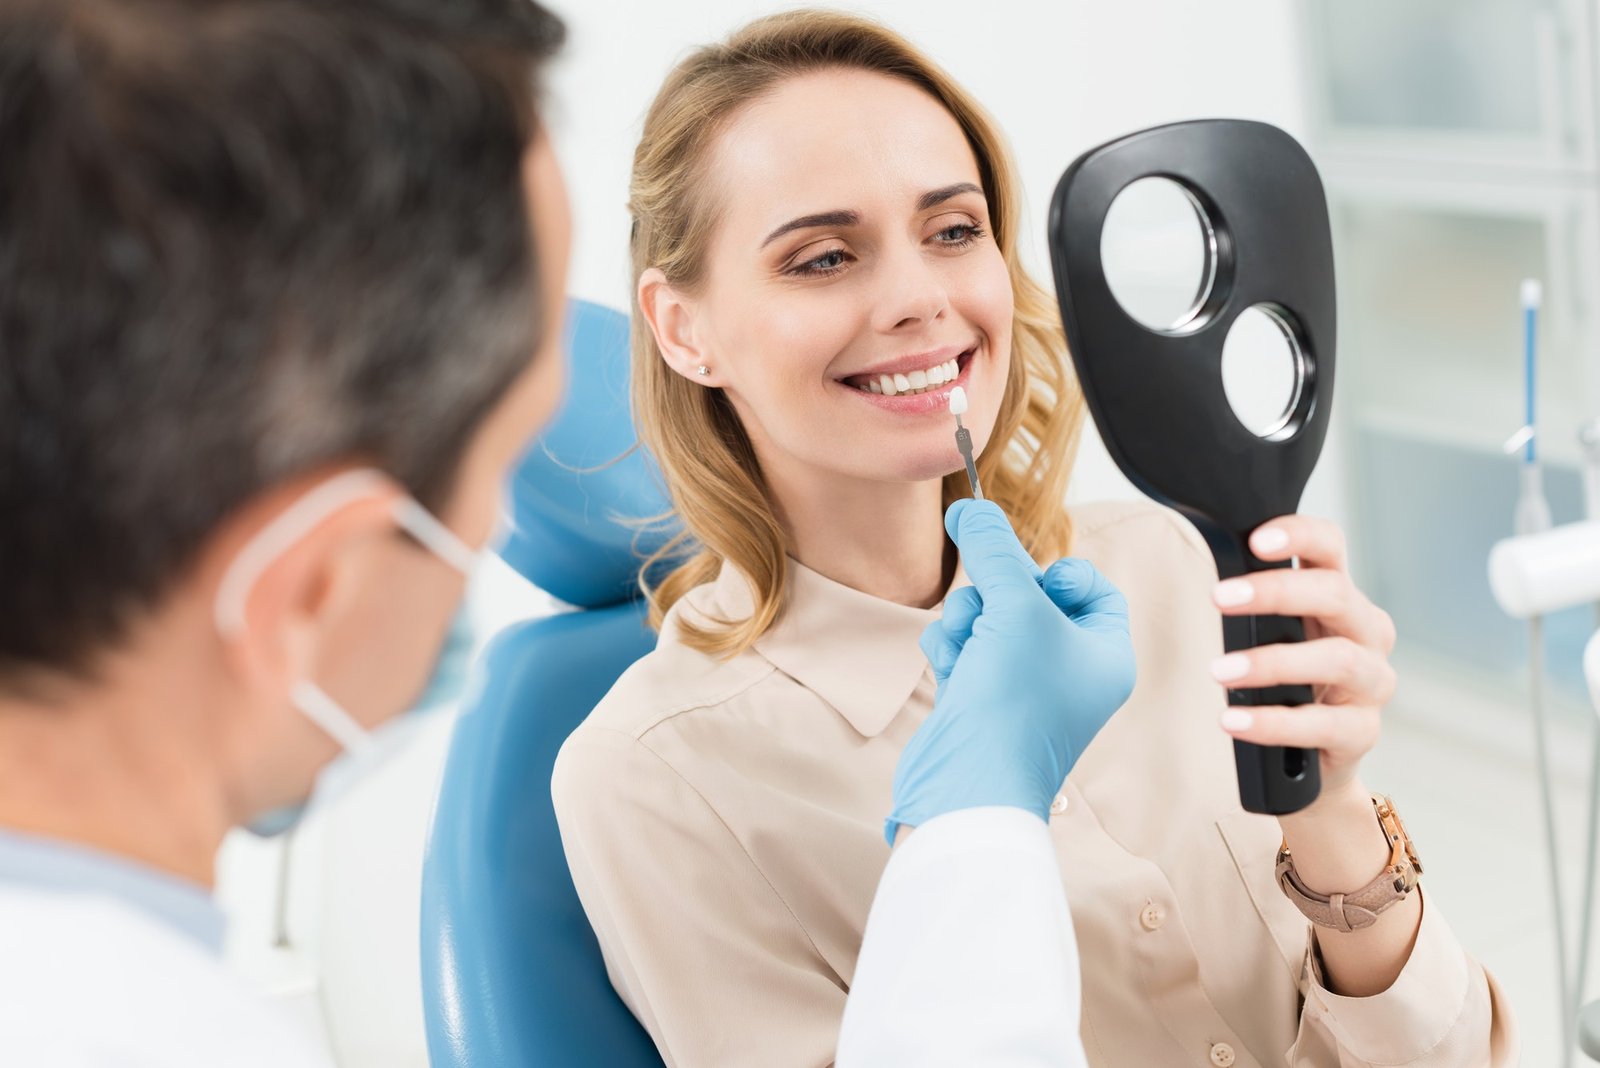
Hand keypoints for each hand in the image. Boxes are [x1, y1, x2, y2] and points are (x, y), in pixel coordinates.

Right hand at [884, 499, 1136, 843]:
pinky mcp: (980, 699)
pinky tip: (953, 669)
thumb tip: (970, 507)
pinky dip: (952, 649)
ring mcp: (1023, 688)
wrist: (969, 784)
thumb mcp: (1014, 606)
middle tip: (989, 608)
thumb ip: (993, 549)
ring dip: (968, 620)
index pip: (1088, 586)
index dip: (1055, 573)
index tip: (1031, 579)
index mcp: (1105, 653)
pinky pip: (964, 647)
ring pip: (988, 617)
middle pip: (1028, 595)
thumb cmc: (1015, 703)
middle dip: (996, 595)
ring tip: (968, 645)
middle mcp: (1070, 672)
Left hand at [1211, 515, 1397, 802]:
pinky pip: (1323, 725)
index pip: (1330, 549)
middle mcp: (1366, 633)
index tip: (1256, 541)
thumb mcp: (1274, 636)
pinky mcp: (1363, 731)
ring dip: (1272, 662)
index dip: (1300, 535)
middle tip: (1219, 597)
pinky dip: (1274, 723)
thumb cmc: (1286, 684)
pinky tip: (1234, 721)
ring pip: (1337, 659)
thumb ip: (1255, 606)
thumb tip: (1206, 574)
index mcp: (1340, 598)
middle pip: (1335, 595)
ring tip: (1219, 671)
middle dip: (1276, 592)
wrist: (1309, 761)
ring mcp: (1372, 683)